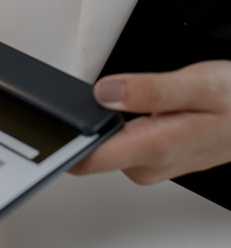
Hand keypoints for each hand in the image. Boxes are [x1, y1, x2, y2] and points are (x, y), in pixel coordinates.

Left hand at [69, 60, 230, 183]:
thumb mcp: (199, 83)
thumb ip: (150, 90)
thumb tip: (105, 92)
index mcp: (154, 147)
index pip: (88, 159)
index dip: (63, 142)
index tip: (48, 123)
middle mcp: (148, 164)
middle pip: (89, 151)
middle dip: (79, 126)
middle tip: (73, 98)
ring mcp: (149, 163)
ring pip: (103, 146)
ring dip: (98, 124)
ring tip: (103, 97)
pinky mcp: (151, 157)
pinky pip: (117, 143)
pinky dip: (113, 125)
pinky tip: (120, 107)